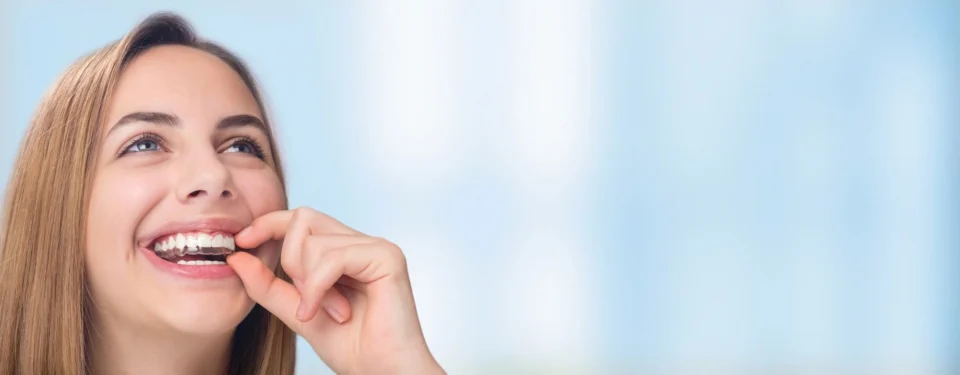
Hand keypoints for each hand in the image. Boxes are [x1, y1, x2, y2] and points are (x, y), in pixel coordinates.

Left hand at [226, 207, 443, 374]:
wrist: (380, 370)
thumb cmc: (351, 347)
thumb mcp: (296, 311)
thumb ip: (268, 285)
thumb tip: (235, 257)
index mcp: (345, 250)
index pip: (302, 219)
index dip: (269, 223)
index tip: (241, 242)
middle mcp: (362, 242)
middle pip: (304, 219)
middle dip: (289, 259)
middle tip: (302, 299)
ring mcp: (376, 247)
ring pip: (314, 242)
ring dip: (307, 285)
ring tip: (324, 312)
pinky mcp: (386, 257)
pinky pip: (332, 258)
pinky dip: (317, 287)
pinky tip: (323, 312)